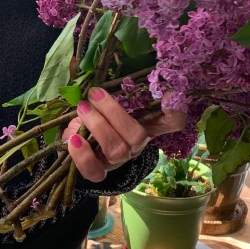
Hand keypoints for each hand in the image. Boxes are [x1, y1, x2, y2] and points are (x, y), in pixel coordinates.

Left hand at [63, 87, 185, 183]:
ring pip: (117, 150)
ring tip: (82, 108)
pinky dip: (83, 156)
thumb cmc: (99, 113)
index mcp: (145, 124)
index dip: (175, 111)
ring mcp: (118, 160)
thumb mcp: (110, 99)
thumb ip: (119, 89)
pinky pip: (94, 171)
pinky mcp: (98, 171)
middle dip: (114, 113)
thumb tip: (119, 76)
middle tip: (94, 94)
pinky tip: (74, 140)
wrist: (78, 137)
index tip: (167, 94)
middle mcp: (136, 144)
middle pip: (138, 136)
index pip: (173, 121)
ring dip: (98, 126)